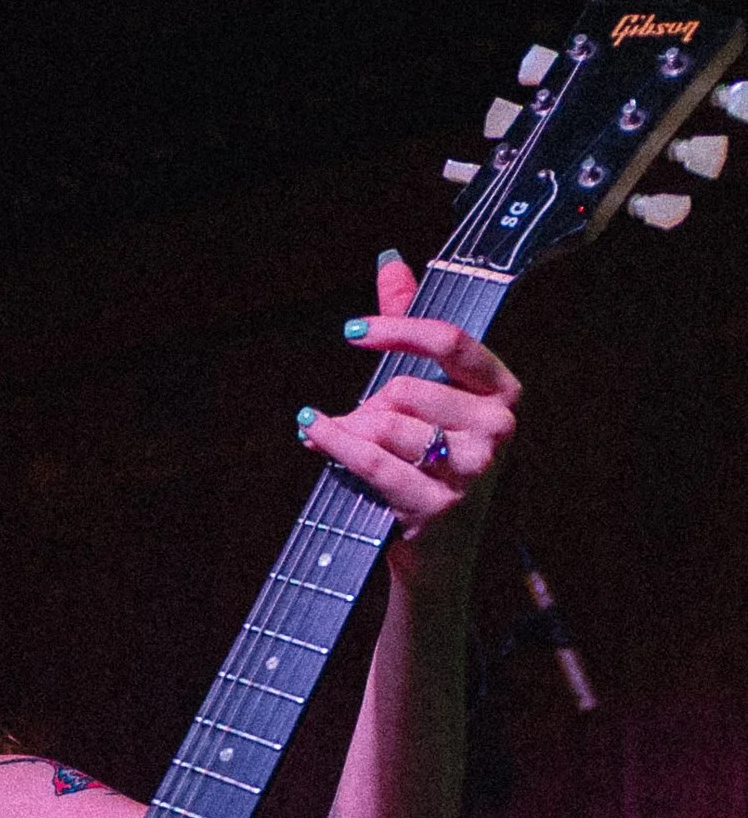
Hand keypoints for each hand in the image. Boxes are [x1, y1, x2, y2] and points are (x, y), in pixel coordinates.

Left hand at [298, 252, 518, 576]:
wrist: (436, 556)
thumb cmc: (428, 467)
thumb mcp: (428, 396)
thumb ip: (411, 329)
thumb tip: (390, 261)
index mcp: (503, 392)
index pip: (450, 342)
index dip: (398, 330)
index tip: (352, 331)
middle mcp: (498, 429)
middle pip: (405, 390)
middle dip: (368, 405)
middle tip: (358, 423)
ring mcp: (473, 471)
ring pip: (385, 424)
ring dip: (351, 431)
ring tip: (341, 442)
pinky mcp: (439, 506)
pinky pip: (370, 461)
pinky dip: (333, 443)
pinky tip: (312, 430)